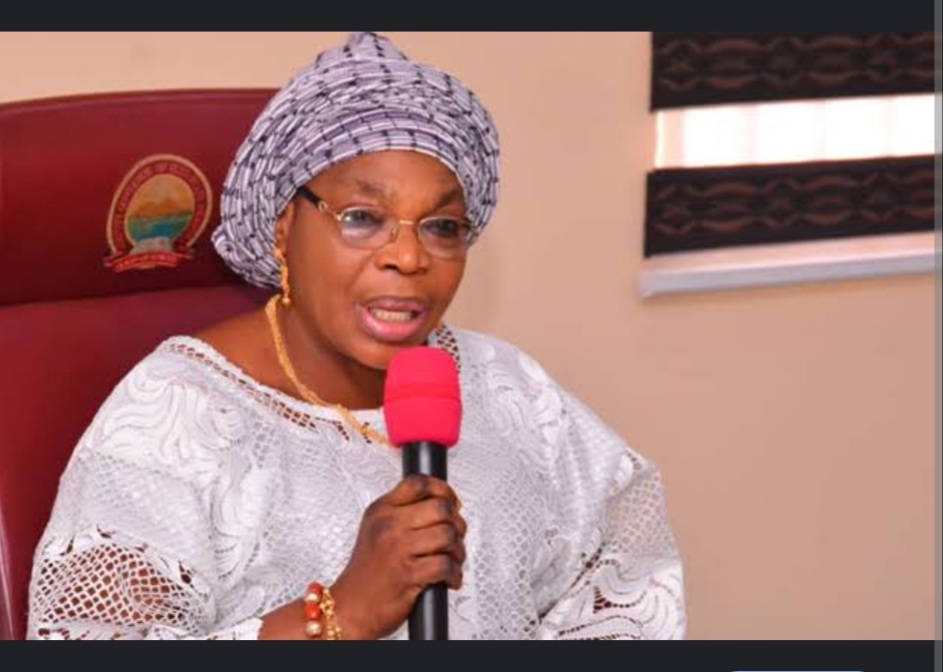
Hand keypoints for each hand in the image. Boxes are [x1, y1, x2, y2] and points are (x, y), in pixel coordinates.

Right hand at [329, 474, 466, 639]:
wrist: (351, 607)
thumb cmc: (368, 573)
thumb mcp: (376, 529)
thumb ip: (403, 513)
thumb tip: (443, 504)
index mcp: (381, 510)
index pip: (417, 483)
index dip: (443, 489)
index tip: (452, 501)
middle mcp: (389, 526)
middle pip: (440, 508)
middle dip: (457, 523)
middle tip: (455, 536)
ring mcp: (397, 549)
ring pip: (448, 534)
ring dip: (458, 550)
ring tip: (452, 559)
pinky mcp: (407, 574)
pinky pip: (445, 565)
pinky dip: (454, 573)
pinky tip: (448, 578)